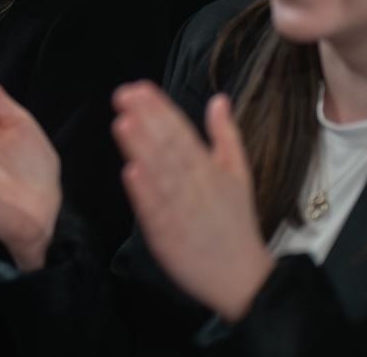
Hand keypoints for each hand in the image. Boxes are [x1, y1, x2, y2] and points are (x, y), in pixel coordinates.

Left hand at [112, 83, 271, 320]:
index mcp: (211, 169)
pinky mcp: (168, 235)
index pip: (182, 132)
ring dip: (141, 149)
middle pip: (168, 148)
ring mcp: (181, 210)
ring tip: (123, 123)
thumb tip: (218, 99)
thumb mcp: (239, 173)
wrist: (243, 278)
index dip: (160, 110)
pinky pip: (155, 211)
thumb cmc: (235, 221)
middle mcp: (196, 185)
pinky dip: (143, 192)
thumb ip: (225, 135)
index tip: (140, 88)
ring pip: (160, 175)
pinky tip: (130, 172)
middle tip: (123, 95)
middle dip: (146, 120)